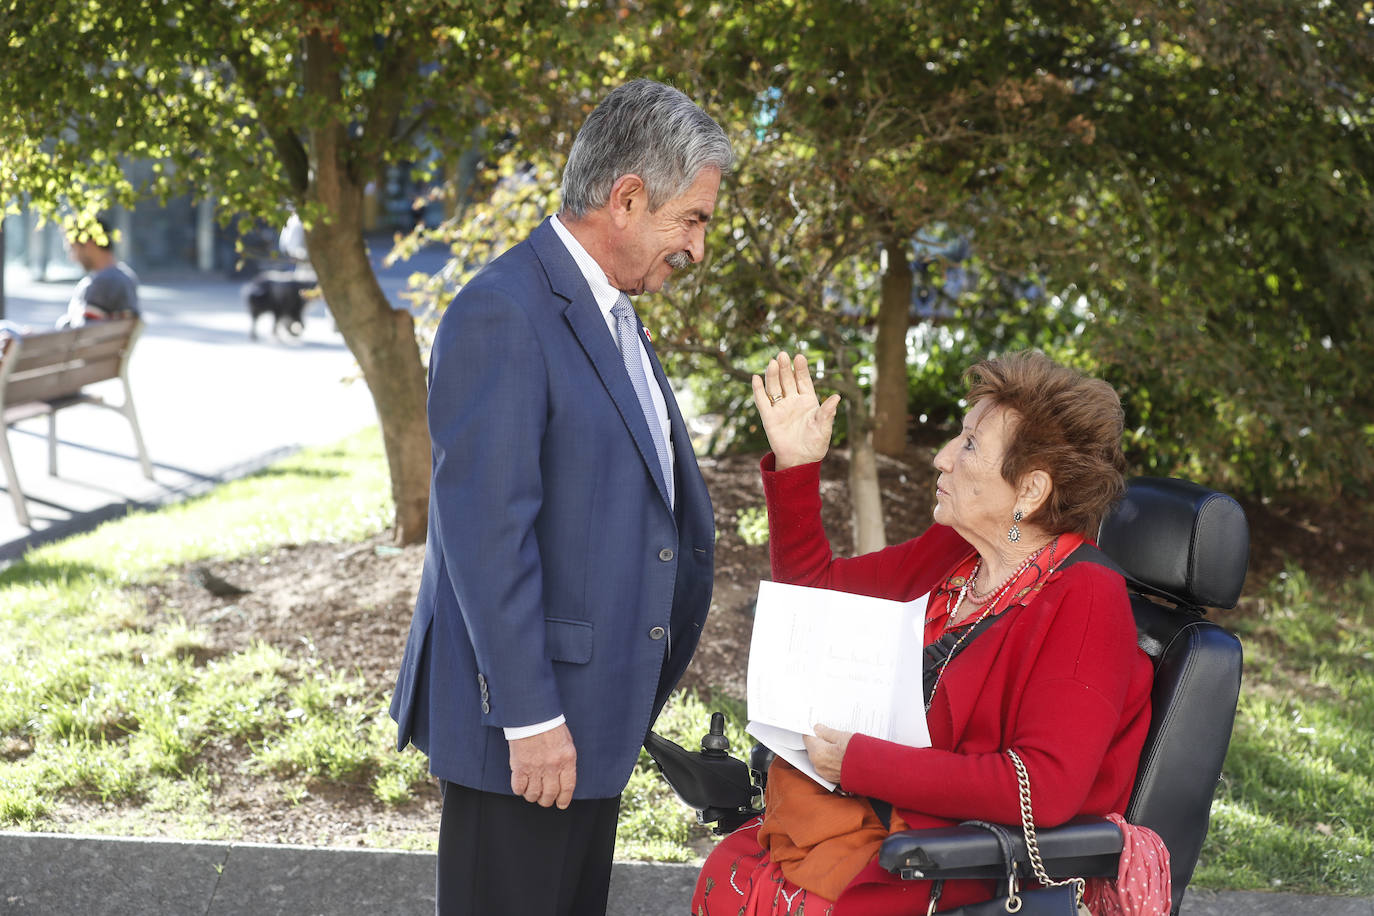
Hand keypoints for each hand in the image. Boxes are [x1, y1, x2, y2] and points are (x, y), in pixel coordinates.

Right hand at [509, 723, 576, 807]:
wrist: (532, 715)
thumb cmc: (549, 726)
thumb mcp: (566, 742)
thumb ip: (565, 761)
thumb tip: (563, 778)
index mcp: (567, 759)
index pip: (567, 787)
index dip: (564, 799)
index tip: (561, 804)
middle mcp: (552, 766)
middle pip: (550, 794)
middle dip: (547, 800)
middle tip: (544, 800)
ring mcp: (535, 767)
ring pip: (534, 794)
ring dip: (533, 797)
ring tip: (532, 793)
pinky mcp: (519, 766)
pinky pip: (519, 787)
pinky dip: (520, 790)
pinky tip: (521, 786)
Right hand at [751, 352, 840, 470]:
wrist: (800, 461)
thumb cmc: (815, 445)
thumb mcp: (824, 428)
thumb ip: (828, 412)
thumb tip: (837, 397)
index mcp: (808, 402)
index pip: (803, 381)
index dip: (801, 369)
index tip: (799, 357)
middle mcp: (793, 402)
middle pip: (788, 381)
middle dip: (785, 368)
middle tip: (783, 355)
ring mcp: (780, 409)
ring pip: (775, 388)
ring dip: (773, 375)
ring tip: (772, 363)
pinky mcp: (769, 418)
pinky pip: (762, 402)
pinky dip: (758, 390)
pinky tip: (756, 378)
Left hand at [803, 723, 852, 785]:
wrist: (871, 772)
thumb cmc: (858, 755)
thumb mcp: (843, 737)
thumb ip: (827, 732)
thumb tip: (818, 729)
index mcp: (818, 753)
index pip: (807, 737)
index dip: (813, 731)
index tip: (818, 727)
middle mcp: (818, 765)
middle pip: (813, 748)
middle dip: (820, 740)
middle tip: (833, 734)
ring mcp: (824, 773)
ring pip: (820, 757)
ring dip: (826, 750)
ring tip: (841, 745)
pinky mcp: (831, 777)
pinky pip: (827, 765)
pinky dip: (831, 759)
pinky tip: (842, 755)